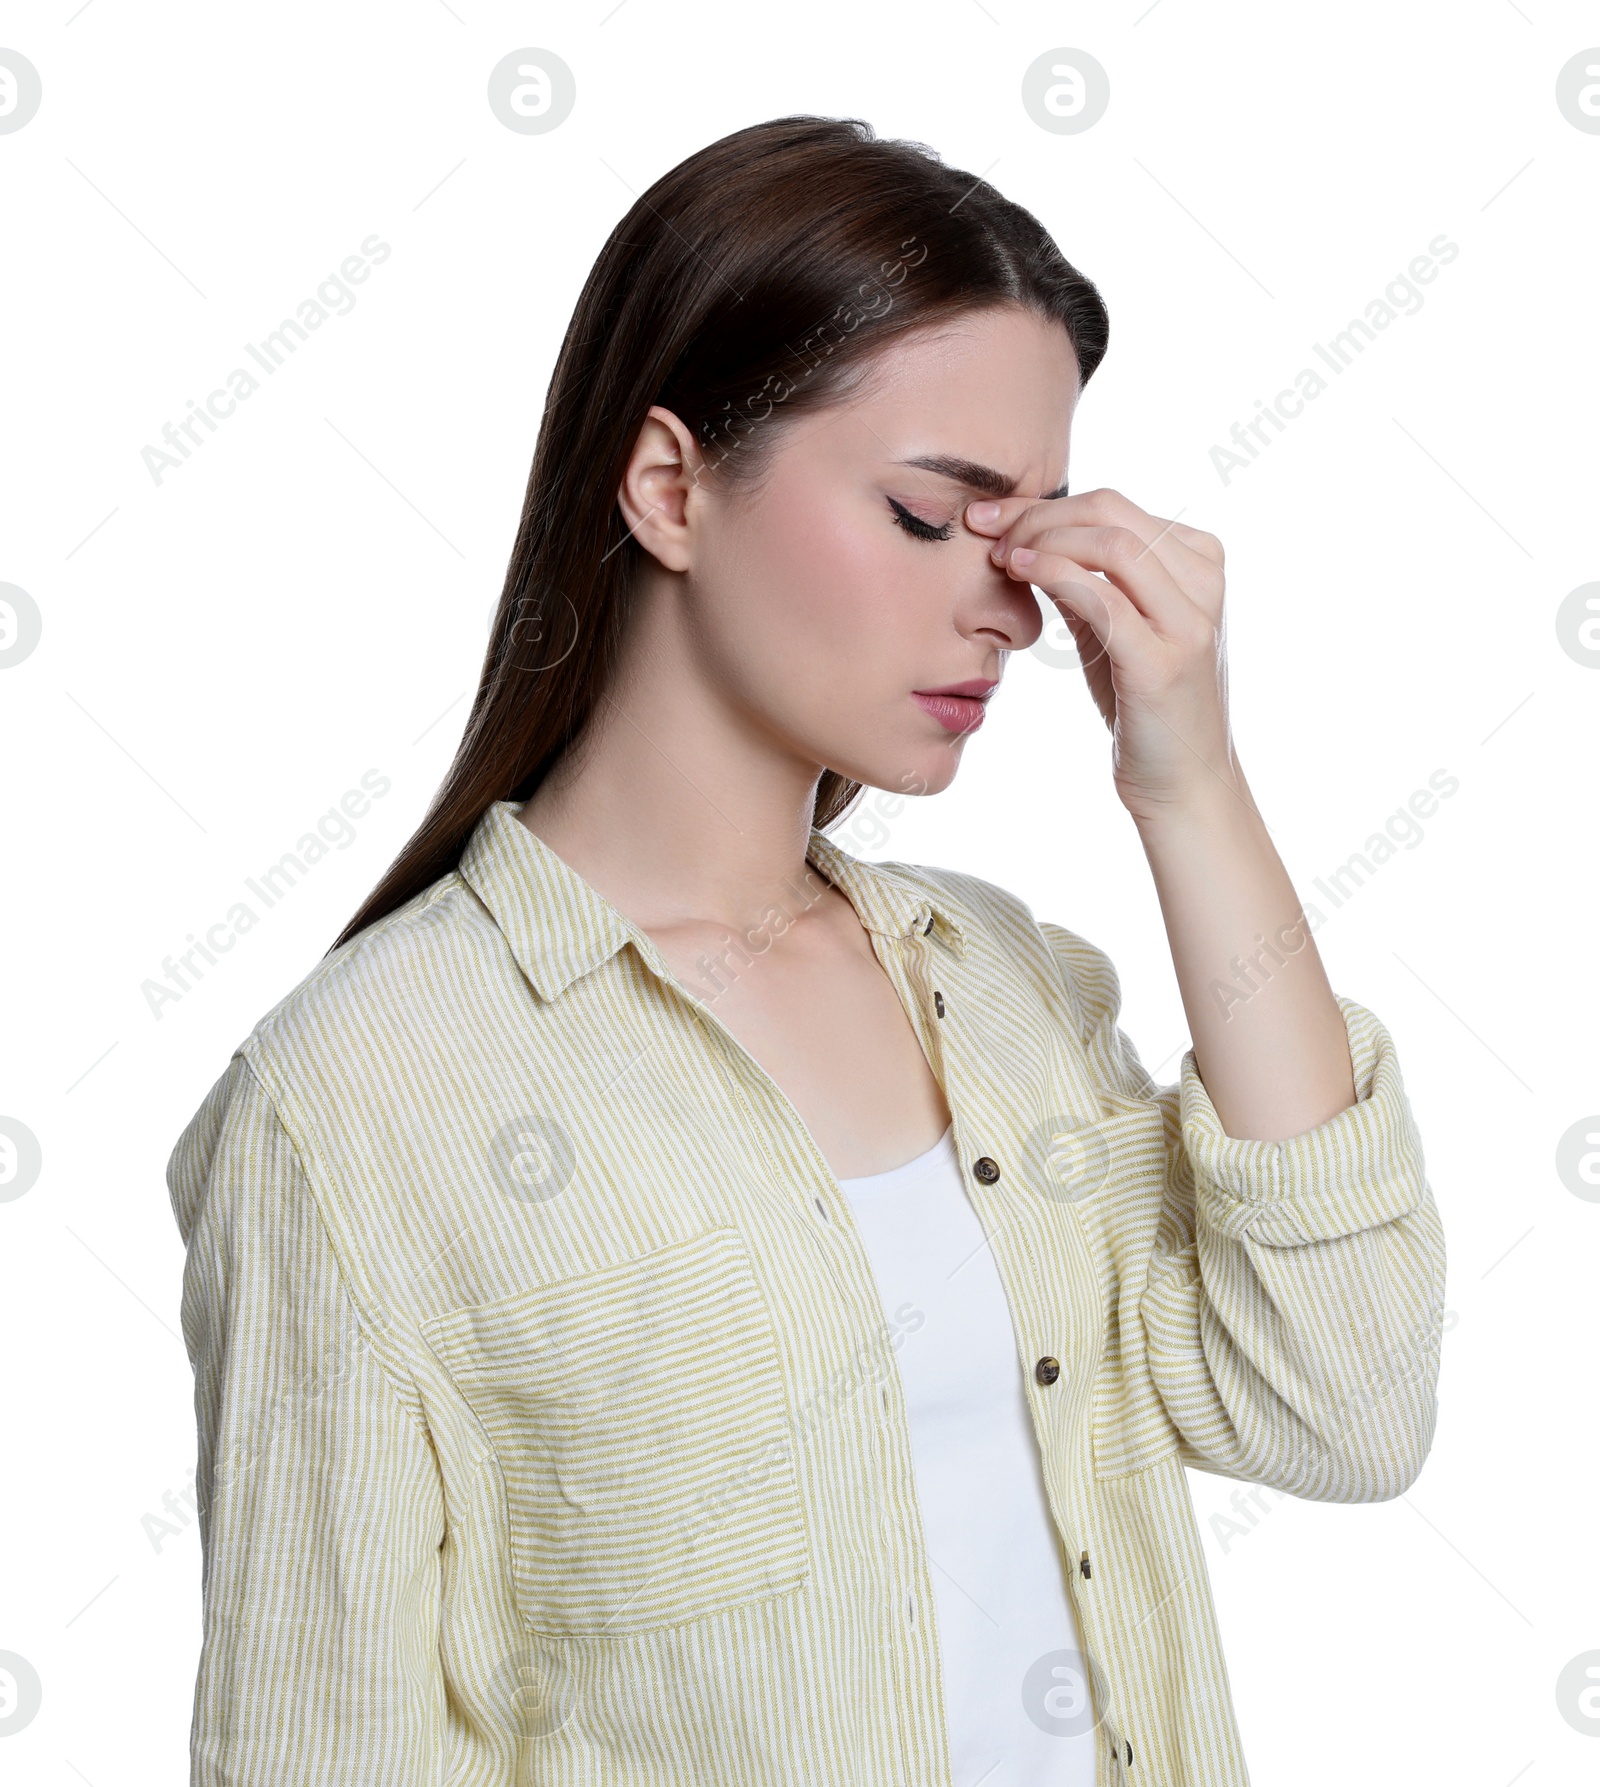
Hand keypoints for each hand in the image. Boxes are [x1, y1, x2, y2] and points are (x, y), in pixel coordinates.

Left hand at [964, 486, 1237, 822]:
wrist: (1181, 780)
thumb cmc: (1142, 703)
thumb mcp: (1112, 627)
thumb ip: (1085, 580)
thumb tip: (1029, 536)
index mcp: (1197, 560)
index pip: (1111, 504)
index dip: (1043, 503)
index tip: (990, 516)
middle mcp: (1203, 581)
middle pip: (1109, 511)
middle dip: (1036, 515)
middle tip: (986, 533)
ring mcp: (1189, 620)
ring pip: (1110, 544)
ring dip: (1042, 541)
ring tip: (1000, 557)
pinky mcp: (1163, 661)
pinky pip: (1104, 597)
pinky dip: (1054, 574)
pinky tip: (1019, 574)